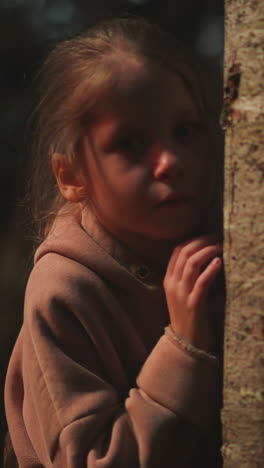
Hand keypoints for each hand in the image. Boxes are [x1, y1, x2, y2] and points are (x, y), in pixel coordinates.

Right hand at [163, 236, 221, 351]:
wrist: (186, 343)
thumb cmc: (188, 316)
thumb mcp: (182, 293)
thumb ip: (187, 277)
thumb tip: (204, 257)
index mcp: (169, 280)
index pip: (177, 251)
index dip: (194, 240)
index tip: (209, 236)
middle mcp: (173, 284)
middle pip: (185, 253)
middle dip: (202, 242)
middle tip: (218, 238)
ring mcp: (182, 294)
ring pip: (192, 264)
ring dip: (208, 251)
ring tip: (221, 246)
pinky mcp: (194, 304)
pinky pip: (201, 282)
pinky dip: (210, 270)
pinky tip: (219, 262)